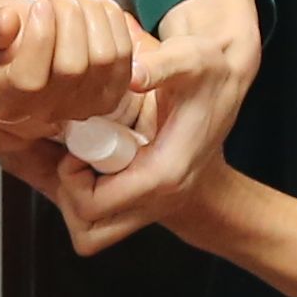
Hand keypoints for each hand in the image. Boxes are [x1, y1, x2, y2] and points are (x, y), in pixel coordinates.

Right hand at [0, 0, 149, 148]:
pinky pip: (124, 56)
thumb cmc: (4, 34)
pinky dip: (113, 21)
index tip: (39, 4)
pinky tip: (94, 3)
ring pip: (104, 59)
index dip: (39, 37)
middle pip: (71, 68)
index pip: (28, 81)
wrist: (28, 45)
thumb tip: (8, 21)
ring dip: (93, 14)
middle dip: (70, 17)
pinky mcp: (110, 95)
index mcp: (8, 99)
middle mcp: (46, 111)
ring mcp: (82, 107)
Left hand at [47, 0, 263, 248]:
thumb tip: (134, 74)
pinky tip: (87, 166)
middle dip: (67, 192)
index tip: (78, 143)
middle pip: (87, 229)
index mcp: (164, 175)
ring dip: (73, 204)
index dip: (71, 176)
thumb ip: (163, 65)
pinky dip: (84, 204)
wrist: (229, 89)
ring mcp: (155, 207)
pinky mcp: (149, 204)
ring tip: (76, 164)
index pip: (94, 205)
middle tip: (70, 154)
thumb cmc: (209, 76)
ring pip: (91, 235)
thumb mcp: (191, 61)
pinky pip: (101, 226)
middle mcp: (160, 201)